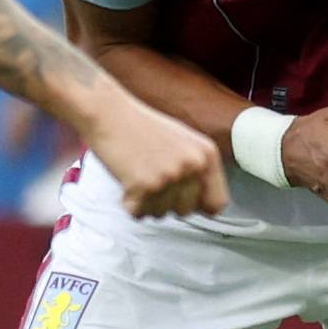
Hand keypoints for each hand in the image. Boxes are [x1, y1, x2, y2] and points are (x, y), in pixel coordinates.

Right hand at [86, 95, 229, 217]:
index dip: (199, 206)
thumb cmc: (142, 128)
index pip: (217, 203)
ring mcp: (170, 176)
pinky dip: (129, 203)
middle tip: (152, 179)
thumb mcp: (183, 143)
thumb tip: (207, 206)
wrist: (110, 114)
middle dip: (167, 203)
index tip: (184, 202)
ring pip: (161, 214)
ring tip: (139, 174)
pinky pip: (139, 213)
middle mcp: (193, 165)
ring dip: (147, 202)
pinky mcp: (145, 186)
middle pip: (186, 211)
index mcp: (207, 154)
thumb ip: (196, 170)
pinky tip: (127, 179)